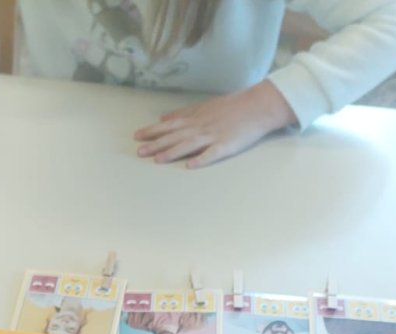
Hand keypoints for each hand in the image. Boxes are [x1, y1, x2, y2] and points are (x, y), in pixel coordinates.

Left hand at [134, 82, 294, 168]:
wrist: (258, 105)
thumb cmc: (232, 106)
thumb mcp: (205, 106)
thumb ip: (184, 113)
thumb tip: (164, 118)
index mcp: (196, 117)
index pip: (170, 125)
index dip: (153, 131)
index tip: (137, 136)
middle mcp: (201, 126)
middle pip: (175, 136)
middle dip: (156, 144)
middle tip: (139, 152)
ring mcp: (214, 136)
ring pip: (189, 144)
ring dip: (172, 152)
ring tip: (157, 160)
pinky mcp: (226, 145)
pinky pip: (212, 154)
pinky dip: (201, 159)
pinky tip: (189, 166)